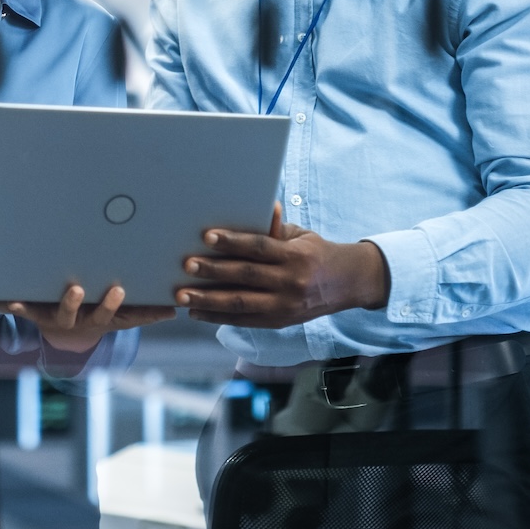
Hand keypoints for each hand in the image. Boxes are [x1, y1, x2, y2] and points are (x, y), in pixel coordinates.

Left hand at [0, 284, 174, 352]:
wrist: (70, 335)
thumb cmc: (100, 317)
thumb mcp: (124, 317)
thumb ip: (147, 313)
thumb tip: (176, 307)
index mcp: (94, 319)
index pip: (106, 313)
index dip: (112, 304)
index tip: (120, 290)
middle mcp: (69, 320)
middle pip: (71, 312)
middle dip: (73, 302)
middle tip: (77, 289)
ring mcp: (46, 316)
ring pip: (36, 310)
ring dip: (24, 305)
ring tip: (13, 297)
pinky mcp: (27, 310)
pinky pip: (8, 308)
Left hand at [175, 206, 390, 328]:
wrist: (347, 284)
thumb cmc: (317, 253)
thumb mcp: (301, 236)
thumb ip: (275, 228)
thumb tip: (259, 206)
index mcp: (296, 256)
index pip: (259, 247)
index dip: (232, 242)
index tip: (206, 237)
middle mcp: (291, 283)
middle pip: (246, 276)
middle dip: (213, 271)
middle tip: (185, 266)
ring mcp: (284, 306)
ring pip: (241, 303)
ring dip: (208, 300)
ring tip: (182, 296)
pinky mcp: (279, 322)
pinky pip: (244, 321)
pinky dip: (218, 317)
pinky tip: (196, 312)